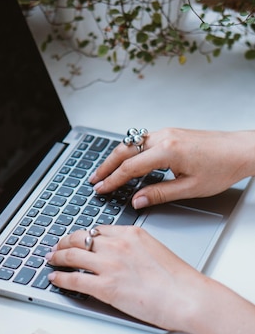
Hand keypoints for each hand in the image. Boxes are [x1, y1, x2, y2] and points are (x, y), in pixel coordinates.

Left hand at [47, 225, 254, 333]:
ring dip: (57, 257)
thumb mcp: (155, 251)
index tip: (75, 240)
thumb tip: (119, 257)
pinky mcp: (106, 288)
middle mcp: (117, 245)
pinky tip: (55, 279)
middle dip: (63, 243)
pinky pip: (73, 280)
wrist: (188, 297)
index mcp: (131, 234)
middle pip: (79, 239)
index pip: (97, 230)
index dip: (81, 236)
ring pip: (71, 255)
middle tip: (56, 247)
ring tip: (50, 260)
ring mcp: (109, 266)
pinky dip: (60, 278)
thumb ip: (134, 249)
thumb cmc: (179, 280)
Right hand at [89, 128, 254, 208]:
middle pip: (124, 150)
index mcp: (168, 151)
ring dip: (116, 157)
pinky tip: (126, 160)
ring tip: (105, 171)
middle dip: (106, 166)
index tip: (100, 189)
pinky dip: (129, 151)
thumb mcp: (190, 188)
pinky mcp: (171, 133)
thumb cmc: (222, 167)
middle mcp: (164, 137)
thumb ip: (159, 194)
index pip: (130, 167)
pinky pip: (142, 140)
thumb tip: (137, 200)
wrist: (241, 150)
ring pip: (131, 143)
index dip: (112, 180)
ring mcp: (167, 132)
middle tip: (94, 179)